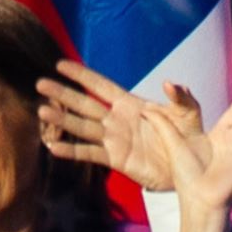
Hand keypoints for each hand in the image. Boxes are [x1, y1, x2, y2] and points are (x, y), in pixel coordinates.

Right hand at [36, 60, 205, 190]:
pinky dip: (72, 151)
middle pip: (84, 104)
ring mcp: (114, 139)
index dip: (82, 75)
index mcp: (131, 104)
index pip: (101, 85)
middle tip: (40, 84)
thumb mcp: (189, 114)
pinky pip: (89, 153)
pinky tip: (54, 147)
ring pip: (82, 127)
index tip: (61, 64)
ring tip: (42, 112)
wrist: (190, 167)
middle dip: (63, 94)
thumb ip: (181, 98)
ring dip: (62, 120)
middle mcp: (117, 120)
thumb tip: (171, 83)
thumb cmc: (190, 137)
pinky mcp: (115, 159)